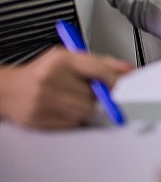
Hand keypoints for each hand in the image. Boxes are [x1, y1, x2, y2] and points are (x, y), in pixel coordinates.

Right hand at [0, 47, 131, 128]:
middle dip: (95, 95)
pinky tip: (60, 109)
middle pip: (94, 94)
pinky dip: (72, 119)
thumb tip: (128, 70)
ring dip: (84, 108)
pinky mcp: (38, 119)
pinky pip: (71, 124)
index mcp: (61, 59)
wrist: (8, 90)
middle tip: (82, 90)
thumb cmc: (43, 72)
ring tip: (69, 99)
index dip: (114, 80)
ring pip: (85, 111)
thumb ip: (101, 63)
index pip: (99, 70)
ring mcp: (43, 100)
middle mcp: (50, 78)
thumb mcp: (70, 58)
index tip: (119, 84)